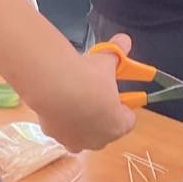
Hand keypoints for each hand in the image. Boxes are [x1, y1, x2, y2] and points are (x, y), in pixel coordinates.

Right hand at [28, 32, 134, 152]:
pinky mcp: (54, 137)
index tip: (116, 94)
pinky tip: (57, 101)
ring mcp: (75, 141)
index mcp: (118, 126)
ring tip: (73, 97)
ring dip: (81, 120)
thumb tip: (124, 39)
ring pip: (82, 134)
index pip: (128, 121)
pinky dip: (61, 119)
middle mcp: (98, 140)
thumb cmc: (89, 78)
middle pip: (105, 130)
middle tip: (95, 94)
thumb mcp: (106, 61)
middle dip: (102, 115)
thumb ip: (117, 52)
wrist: (55, 87)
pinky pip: (62, 129)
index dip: (123, 107)